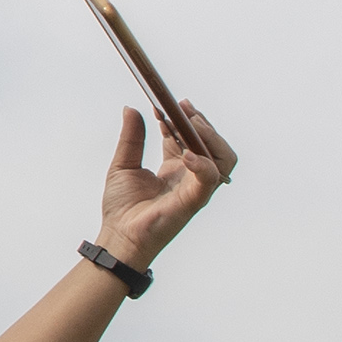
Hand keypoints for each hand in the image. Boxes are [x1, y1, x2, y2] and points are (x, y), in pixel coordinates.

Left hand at [99, 102, 236, 269]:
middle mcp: (190, 177)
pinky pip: (210, 179)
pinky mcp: (193, 200)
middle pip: (211, 144)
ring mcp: (194, 188)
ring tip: (189, 123)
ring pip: (223, 158)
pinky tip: (186, 154)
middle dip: (200, 122)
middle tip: (181, 108)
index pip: (188, 136)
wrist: (118, 237)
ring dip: (210, 137)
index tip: (164, 104)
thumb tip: (131, 109)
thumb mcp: (123, 164)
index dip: (180, 118)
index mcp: (175, 168)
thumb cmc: (122, 209)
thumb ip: (132, 137)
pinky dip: (203, 164)